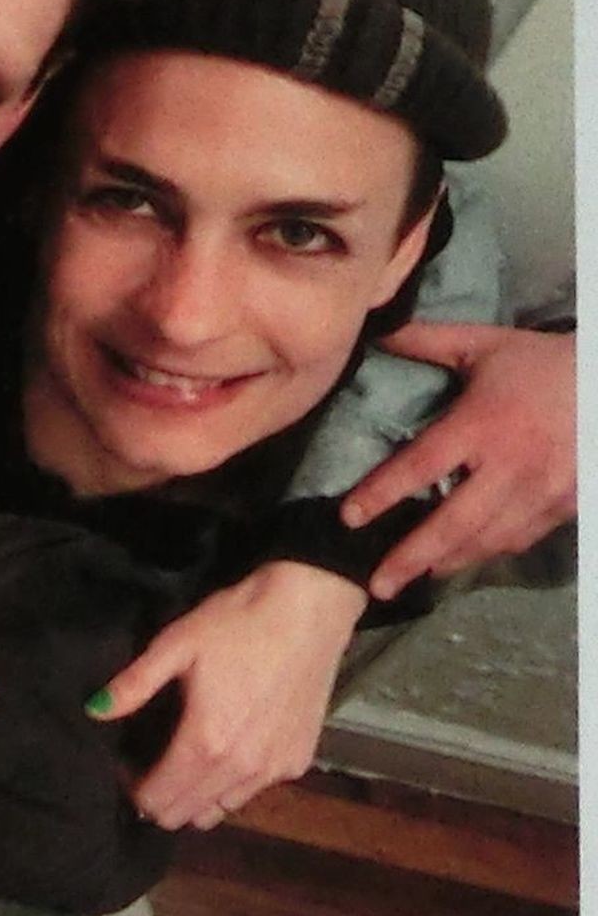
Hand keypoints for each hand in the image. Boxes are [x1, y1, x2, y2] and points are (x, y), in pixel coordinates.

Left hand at [88, 561, 366, 829]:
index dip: (132, 788)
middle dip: (160, 798)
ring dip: (195, 796)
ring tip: (184, 759)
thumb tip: (93, 711)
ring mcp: (274, 771)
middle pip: (186, 815)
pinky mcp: (298, 762)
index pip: (158, 802)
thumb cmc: (236, 624)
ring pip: (220, 810)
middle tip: (149, 763)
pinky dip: (230, 785)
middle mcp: (241, 770)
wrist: (308, 611)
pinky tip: (225, 749)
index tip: (125, 762)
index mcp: (205, 744)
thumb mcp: (175, 646)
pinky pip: (252, 792)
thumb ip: (133, 686)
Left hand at [341, 322, 574, 598]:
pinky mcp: (566, 505)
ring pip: (487, 539)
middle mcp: (510, 465)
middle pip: (452, 522)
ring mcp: (542, 491)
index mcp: (481, 425)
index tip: (348, 518)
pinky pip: (520, 538)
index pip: (420, 466)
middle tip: (377, 586)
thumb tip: (378, 329)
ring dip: (448, 561)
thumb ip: (428, 341)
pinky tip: (464, 558)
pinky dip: (489, 552)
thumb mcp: (485, 345)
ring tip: (414, 578)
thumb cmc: (544, 363)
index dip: (381, 494)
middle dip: (411, 556)